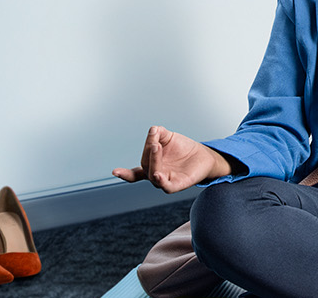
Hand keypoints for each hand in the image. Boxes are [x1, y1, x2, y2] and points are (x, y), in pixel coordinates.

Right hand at [112, 126, 230, 193]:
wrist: (203, 155)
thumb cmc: (183, 148)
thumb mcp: (168, 136)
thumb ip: (158, 133)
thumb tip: (153, 130)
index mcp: (150, 166)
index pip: (134, 173)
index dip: (124, 174)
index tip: (114, 172)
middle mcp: (156, 176)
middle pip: (146, 165)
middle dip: (148, 151)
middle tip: (155, 141)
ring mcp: (166, 182)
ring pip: (154, 175)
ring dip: (153, 161)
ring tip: (156, 147)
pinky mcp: (177, 185)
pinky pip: (167, 186)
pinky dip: (161, 181)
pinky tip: (158, 175)